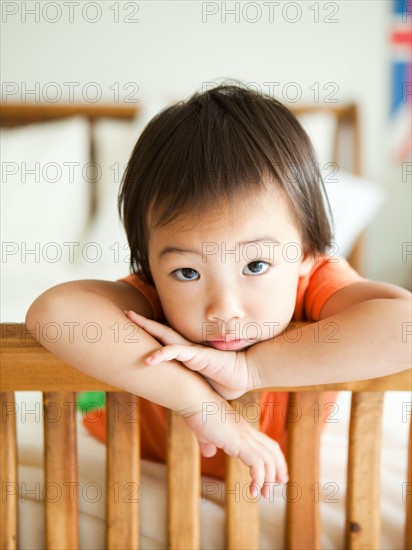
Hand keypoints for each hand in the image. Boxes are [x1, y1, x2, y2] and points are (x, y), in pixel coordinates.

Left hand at [125, 310, 249, 399]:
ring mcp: (190, 349)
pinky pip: (175, 352)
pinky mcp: (196, 355)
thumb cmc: (228, 379)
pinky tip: (148, 360)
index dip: (151, 332)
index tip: (136, 328)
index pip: (165, 340)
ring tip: (130, 318)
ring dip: (147, 326)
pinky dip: (161, 355)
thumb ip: (193, 385)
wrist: (244, 374)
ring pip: (164, 335)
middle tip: (127, 312)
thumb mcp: (204, 383)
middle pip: (161, 331)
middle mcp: (187, 347)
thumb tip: (187, 398)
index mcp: (187, 353)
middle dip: (143, 322)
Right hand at [182, 404, 288, 497]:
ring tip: (263, 494)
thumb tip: (209, 453)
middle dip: (279, 468)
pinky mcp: (239, 442)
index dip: (273, 458)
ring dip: (268, 479)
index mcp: (241, 428)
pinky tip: (252, 491)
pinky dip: (258, 479)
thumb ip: (208, 442)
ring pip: (268, 459)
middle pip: (272, 450)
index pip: (265, 443)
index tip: (274, 474)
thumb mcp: (204, 432)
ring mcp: (244, 436)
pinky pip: (257, 463)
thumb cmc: (196, 412)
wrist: (195, 400)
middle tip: (279, 485)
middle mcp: (247, 431)